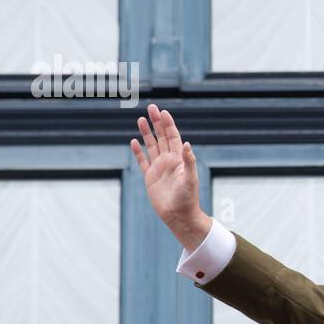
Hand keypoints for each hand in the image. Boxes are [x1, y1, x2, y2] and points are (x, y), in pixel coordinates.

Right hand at [130, 103, 211, 251]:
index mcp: (179, 159)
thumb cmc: (188, 198)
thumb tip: (187, 144)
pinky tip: (133, 142)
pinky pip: (142, 161)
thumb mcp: (190, 179)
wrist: (179, 216)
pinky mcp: (150, 178)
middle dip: (156, 122)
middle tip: (151, 107)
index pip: (173, 137)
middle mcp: (169, 161)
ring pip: (151, 146)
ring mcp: (159, 168)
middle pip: (161, 137)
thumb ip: (188, 161)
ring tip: (141, 119)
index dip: (168, 124)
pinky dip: (138, 152)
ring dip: (146, 133)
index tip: (163, 111)